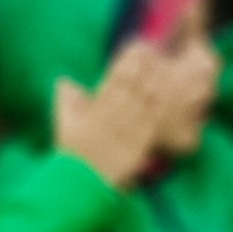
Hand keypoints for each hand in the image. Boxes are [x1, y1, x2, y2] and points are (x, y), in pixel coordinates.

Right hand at [52, 41, 173, 189]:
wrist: (83, 184)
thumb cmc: (73, 155)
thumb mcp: (64, 124)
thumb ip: (66, 100)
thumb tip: (64, 81)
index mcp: (95, 108)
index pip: (115, 78)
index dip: (128, 60)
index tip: (138, 47)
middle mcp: (112, 116)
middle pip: (133, 85)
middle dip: (145, 66)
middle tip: (155, 50)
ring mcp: (127, 130)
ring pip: (145, 100)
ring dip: (156, 81)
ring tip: (166, 67)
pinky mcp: (140, 144)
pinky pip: (153, 122)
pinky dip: (161, 106)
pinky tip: (169, 94)